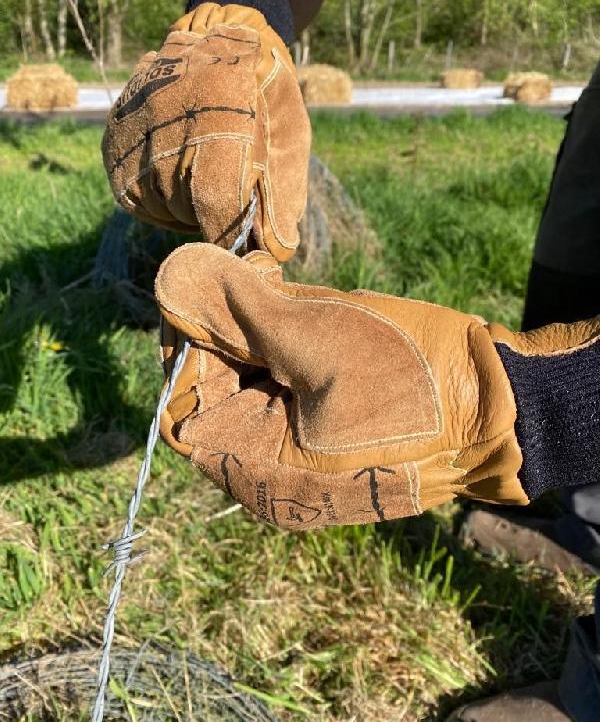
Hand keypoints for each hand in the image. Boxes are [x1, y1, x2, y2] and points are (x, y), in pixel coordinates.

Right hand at [102, 3, 310, 261]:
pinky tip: (177, 183)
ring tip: (203, 185)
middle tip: (228, 210)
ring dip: (182, 210)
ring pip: (153, 200)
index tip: (237, 254)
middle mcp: (169, 109)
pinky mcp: (115, 132)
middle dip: (209, 219)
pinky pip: (130, 193)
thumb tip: (272, 253)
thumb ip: (283, 194)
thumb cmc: (269, 96)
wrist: (222, 34)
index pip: (214, 194)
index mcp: (221, 107)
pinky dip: (156, 200)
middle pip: (182, 202)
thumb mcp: (290, 137)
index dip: (226, 233)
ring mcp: (136, 118)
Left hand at [155, 243, 599, 529]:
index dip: (189, 341)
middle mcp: (273, 484)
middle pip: (218, 401)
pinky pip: (288, 403)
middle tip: (261, 282)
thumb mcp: (316, 335)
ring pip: (254, 396)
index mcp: (259, 473)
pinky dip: (288, 359)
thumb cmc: (411, 376)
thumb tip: (171, 273)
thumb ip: (237, 308)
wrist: (503, 410)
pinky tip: (313, 324)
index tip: (214, 286)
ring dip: (262, 341)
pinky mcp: (330, 451)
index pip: (185, 406)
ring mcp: (304, 471)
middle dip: (230, 334)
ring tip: (293, 298)